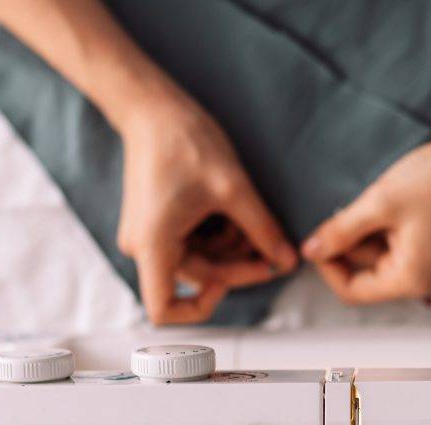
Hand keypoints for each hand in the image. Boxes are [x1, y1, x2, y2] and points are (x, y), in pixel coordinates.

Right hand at [117, 98, 297, 323]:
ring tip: (254, 223)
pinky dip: (218, 236)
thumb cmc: (182, 140)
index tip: (227, 286)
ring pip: (199, 262)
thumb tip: (286, 260)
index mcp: (153, 244)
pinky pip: (192, 244)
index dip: (198, 309)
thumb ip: (262, 230)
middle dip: (237, 266)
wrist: (153, 108)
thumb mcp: (233, 189)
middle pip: (195, 280)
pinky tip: (235, 214)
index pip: (163, 310)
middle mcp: (144, 246)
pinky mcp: (157, 224)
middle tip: (272, 250)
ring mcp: (149, 235)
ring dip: (231, 249)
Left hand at [301, 132, 430, 303]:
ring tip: (381, 201)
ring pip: (374, 257)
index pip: (352, 291)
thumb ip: (340, 232)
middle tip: (355, 208)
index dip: (328, 267)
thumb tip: (311, 251)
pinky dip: (381, 226)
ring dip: (366, 230)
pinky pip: (390, 245)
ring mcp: (427, 265)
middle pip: (363, 274)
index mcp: (411, 279)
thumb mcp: (379, 204)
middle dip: (351, 242)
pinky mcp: (428, 248)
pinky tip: (391, 203)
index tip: (317, 240)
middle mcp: (422, 280)